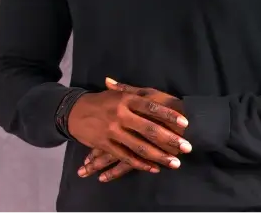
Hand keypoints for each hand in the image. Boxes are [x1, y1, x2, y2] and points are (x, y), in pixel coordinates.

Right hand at [71, 77, 190, 181]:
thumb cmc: (102, 101)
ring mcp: (113, 131)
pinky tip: (154, 168)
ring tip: (175, 163)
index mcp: (126, 99)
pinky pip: (126, 157)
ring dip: (159, 156)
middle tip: (186, 147)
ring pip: (139, 146)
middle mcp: (121, 115)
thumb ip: (135, 92)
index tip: (185, 123)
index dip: (168, 115)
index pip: (152, 107)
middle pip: (149, 129)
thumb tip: (155, 92)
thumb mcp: (119, 93)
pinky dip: (140, 163)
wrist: (74, 112)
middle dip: (169, 139)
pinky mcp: (106, 145)